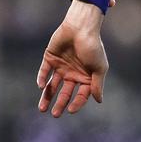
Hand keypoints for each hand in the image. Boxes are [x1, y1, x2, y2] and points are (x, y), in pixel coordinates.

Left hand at [37, 0, 108, 116]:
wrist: (81, 26)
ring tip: (42, 109)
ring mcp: (60, 66)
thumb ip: (97, 84)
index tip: (71, 111)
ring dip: (47, 96)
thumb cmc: (93, 46)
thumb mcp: (99, 67)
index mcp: (85, 77)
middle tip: (55, 114)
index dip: (76, 103)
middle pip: (65, 92)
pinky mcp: (50, 58)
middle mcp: (72, 74)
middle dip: (60, 104)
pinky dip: (41, 78)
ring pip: (52, 85)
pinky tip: (41, 87)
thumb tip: (99, 101)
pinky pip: (44, 71)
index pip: (81, 95)